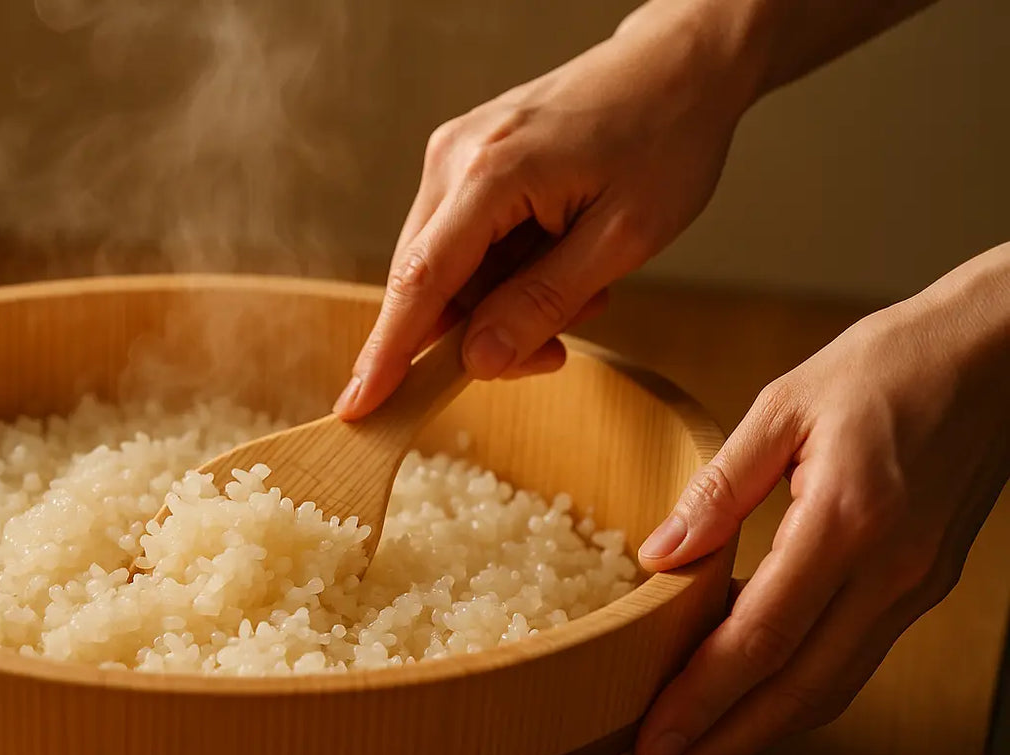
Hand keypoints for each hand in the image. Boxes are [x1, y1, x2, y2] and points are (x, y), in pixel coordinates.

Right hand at [335, 7, 756, 417]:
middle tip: (553, 349)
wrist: (679, 65)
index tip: (358, 406)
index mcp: (491, 173)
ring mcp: (454, 155)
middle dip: (479, 333)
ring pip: (446, 269)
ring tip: (577, 286)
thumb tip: (478, 360)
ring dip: (499, 302)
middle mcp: (454, 158)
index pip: (421, 281)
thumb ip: (544, 302)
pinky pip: (462, 242)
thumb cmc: (665, 138)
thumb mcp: (622, 239)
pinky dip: (501, 271)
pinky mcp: (464, 159)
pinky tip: (555, 258)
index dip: (387, 352)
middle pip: (429, 283)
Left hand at [634, 243, 1009, 754]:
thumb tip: (659, 557)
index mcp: (847, 520)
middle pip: (795, 692)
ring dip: (755, 739)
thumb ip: (720, 486)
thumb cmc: (891, 362)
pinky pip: (849, 661)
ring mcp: (912, 585)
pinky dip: (793, 700)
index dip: (699, 703)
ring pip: (828, 689)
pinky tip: (748, 713)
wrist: (1005, 353)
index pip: (759, 639)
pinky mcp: (920, 584)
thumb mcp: (786, 403)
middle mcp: (888, 571)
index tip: (647, 747)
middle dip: (719, 752)